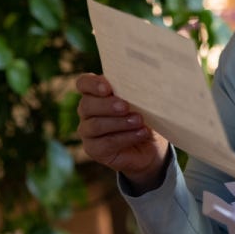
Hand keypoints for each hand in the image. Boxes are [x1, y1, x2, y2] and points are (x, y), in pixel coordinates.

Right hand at [75, 73, 169, 191]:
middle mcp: (87, 112)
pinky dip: (126, 137)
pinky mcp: (94, 150)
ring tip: (139, 120)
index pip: (83, 83)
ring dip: (119, 122)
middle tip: (125, 106)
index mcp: (94, 94)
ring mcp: (87, 132)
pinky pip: (107, 143)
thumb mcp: (140, 101)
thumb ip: (132, 92)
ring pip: (96, 125)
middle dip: (107, 105)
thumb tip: (138, 84)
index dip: (92, 84)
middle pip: (87, 105)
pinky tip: (141, 133)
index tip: (108, 88)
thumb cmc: (142, 116)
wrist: (150, 145)